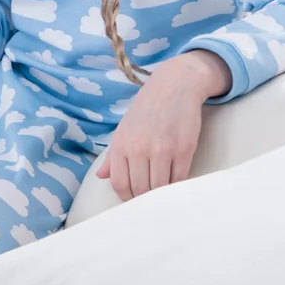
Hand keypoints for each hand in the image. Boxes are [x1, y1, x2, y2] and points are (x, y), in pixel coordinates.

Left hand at [97, 50, 230, 199]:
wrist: (174, 86)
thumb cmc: (147, 109)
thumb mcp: (124, 128)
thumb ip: (113, 155)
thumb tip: (101, 176)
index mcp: (121, 144)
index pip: (120, 184)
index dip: (126, 197)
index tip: (133, 199)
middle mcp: (139, 148)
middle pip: (140, 189)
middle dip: (144, 197)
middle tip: (149, 197)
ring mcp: (162, 150)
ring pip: (160, 187)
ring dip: (161, 193)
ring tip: (162, 190)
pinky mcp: (184, 150)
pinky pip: (179, 179)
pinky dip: (177, 185)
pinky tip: (175, 181)